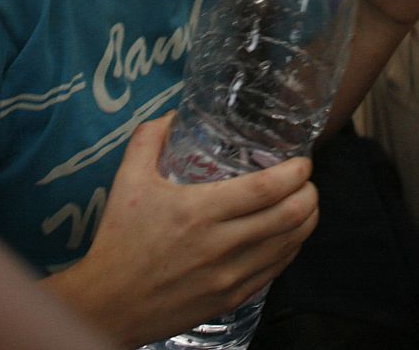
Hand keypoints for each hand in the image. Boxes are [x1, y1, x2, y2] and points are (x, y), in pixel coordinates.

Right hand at [49, 113, 318, 346]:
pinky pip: (275, 271)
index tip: (303, 162)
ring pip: (289, 245)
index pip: (264, 190)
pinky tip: (289, 236)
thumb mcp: (128, 181)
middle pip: (288, 217)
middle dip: (309, 195)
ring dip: (306, 221)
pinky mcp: (231, 298)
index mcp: (198, 211)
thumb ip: (148, 140)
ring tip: (306, 204)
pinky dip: (290, 249)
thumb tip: (173, 115)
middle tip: (308, 181)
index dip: (294, 174)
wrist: (109, 304)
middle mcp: (220, 245)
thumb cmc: (119, 240)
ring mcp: (229, 276)